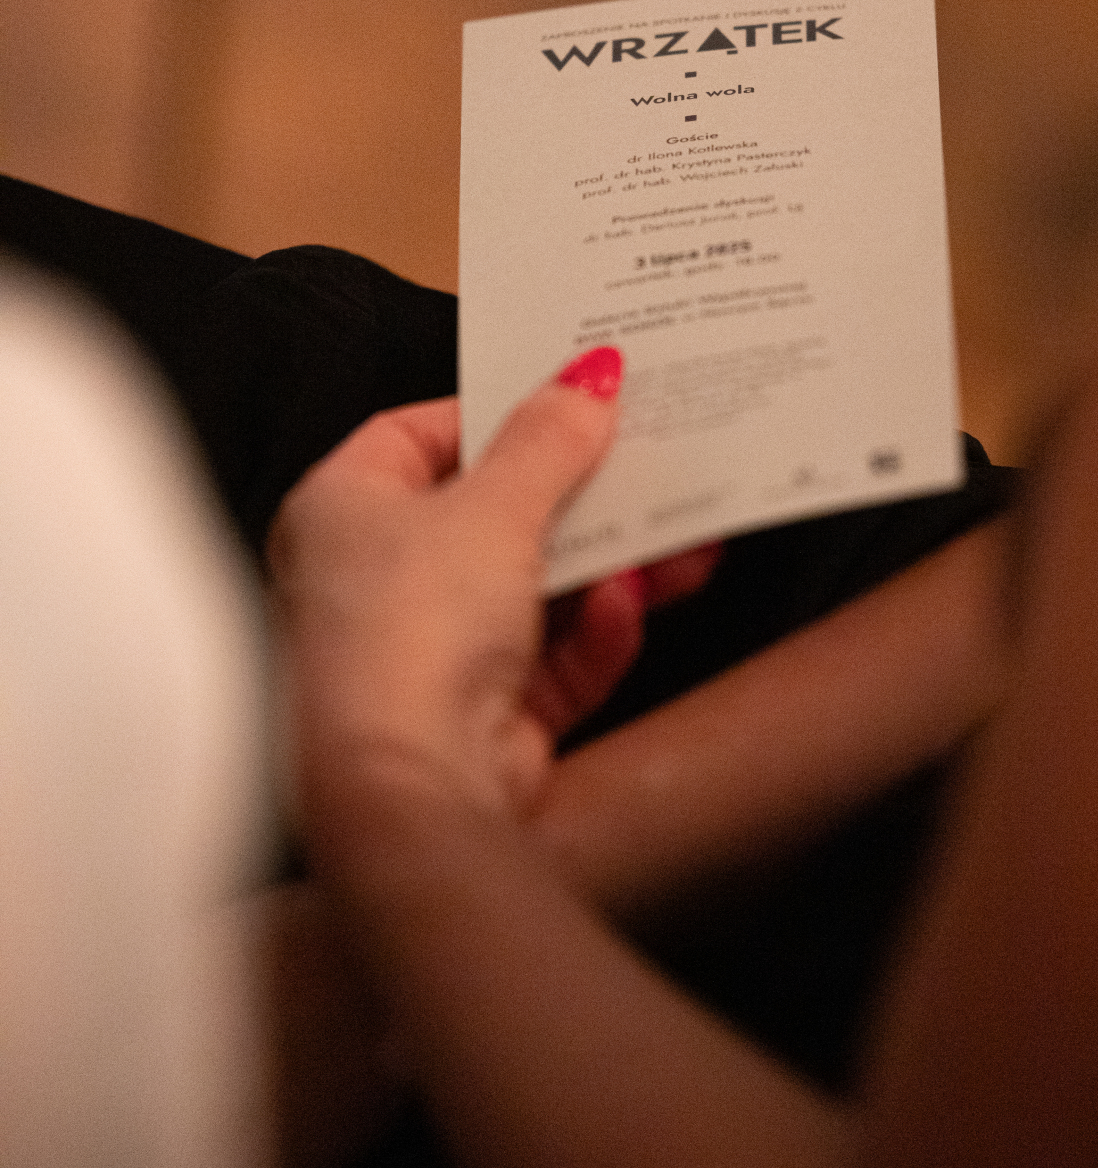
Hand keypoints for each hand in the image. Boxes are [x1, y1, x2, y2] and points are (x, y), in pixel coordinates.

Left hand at [270, 349, 718, 822]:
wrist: (408, 791)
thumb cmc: (410, 634)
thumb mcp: (494, 507)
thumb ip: (550, 439)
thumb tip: (588, 375)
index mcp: (341, 510)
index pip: (417, 434)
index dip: (495, 413)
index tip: (570, 401)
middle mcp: (374, 581)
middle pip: (494, 512)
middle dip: (580, 496)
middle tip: (649, 463)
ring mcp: (429, 654)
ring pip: (537, 588)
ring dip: (611, 564)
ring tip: (686, 538)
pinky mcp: (483, 718)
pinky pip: (553, 659)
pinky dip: (595, 633)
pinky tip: (626, 608)